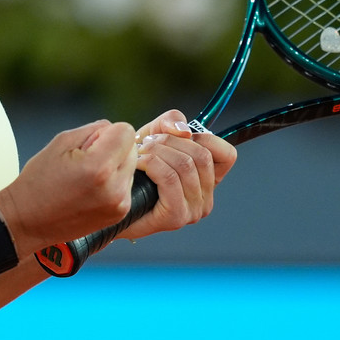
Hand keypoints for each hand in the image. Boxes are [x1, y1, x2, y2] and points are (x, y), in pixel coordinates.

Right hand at [0, 120, 136, 254]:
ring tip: (87, 177)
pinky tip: (91, 189)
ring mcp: (119, 204)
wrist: (29, 220)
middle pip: (132, 149)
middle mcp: (115, 188)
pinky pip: (126, 184)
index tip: (90, 143)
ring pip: (131, 167)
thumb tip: (114, 130)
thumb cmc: (39, 180)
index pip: (126, 132)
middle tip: (85, 160)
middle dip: (113, 148)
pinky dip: (113, 182)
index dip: (107, 132)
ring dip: (114, 165)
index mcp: (99, 167)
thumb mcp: (61, 142)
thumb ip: (94, 130)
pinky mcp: (120, 214)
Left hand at [121, 110, 236, 241]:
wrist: (111, 199)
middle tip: (147, 142)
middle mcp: (206, 198)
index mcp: (208, 180)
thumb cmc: (135, 168)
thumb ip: (171, 122)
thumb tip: (183, 130)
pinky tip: (138, 164)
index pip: (227, 154)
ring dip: (157, 151)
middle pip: (201, 155)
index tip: (178, 135)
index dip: (204, 137)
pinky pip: (169, 178)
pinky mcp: (175, 217)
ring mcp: (193, 211)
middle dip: (170, 140)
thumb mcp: (155, 135)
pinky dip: (151, 164)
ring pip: (184, 165)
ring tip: (139, 152)